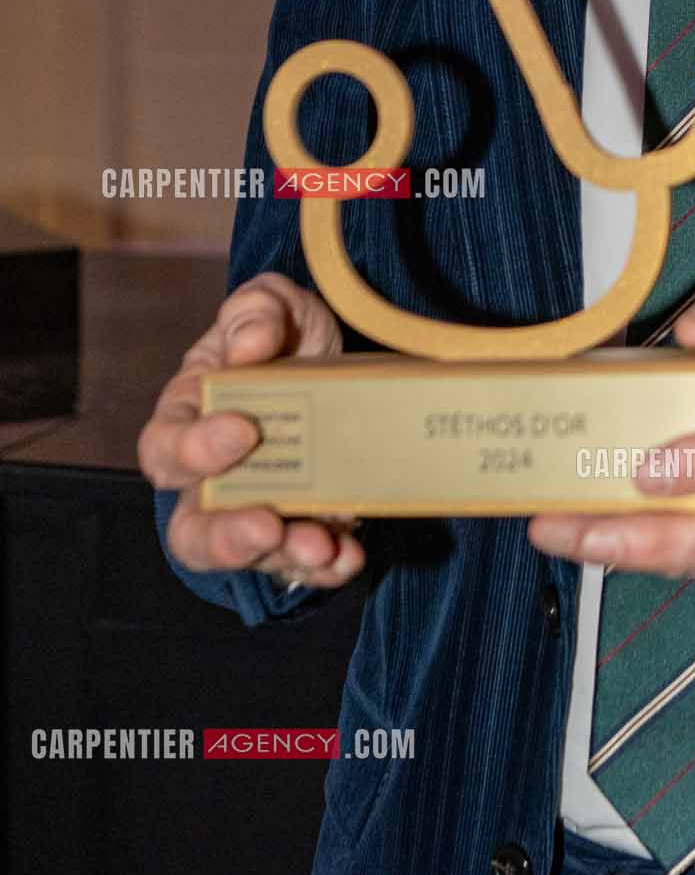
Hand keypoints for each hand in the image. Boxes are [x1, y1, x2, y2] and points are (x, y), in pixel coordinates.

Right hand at [138, 272, 364, 591]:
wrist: (340, 366)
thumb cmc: (285, 338)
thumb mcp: (276, 307)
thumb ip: (256, 311)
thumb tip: (250, 343)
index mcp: (190, 417)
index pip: (166, 447)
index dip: (196, 447)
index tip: (245, 431)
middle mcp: (211, 477)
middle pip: (191, 527)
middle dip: (226, 535)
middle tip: (267, 523)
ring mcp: (255, 509)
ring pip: (245, 555)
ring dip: (282, 556)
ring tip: (320, 545)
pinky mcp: (298, 529)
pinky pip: (300, 564)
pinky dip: (324, 566)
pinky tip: (348, 554)